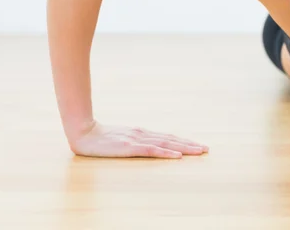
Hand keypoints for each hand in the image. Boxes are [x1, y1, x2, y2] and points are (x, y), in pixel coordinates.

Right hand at [68, 121, 208, 157]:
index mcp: (142, 133)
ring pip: (166, 144)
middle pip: (171, 139)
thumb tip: (148, 144)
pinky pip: (152, 151)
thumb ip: (135, 141)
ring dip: (184, 148)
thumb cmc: (101, 137)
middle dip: (190, 145)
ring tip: (199, 151)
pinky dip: (166, 152)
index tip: (198, 146)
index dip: (184, 141)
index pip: (167, 137)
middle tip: (206, 149)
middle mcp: (143, 134)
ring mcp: (137, 140)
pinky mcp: (130, 147)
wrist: (83, 132)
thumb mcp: (122, 138)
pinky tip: (177, 156)